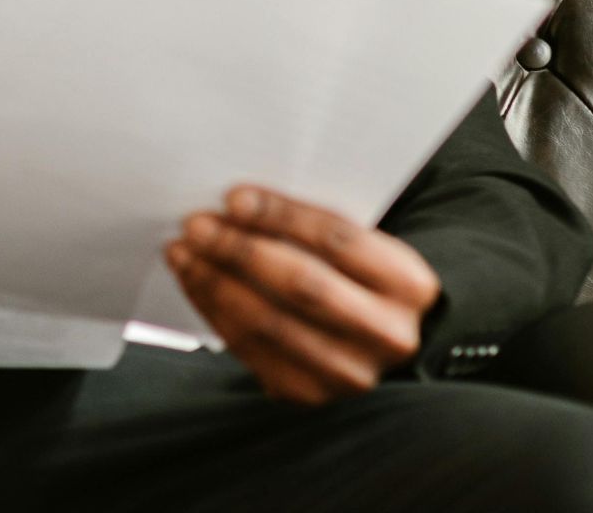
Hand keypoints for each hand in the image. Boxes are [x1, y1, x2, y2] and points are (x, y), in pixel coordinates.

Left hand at [167, 185, 439, 405]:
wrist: (376, 338)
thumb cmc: (357, 276)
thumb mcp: (361, 247)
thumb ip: (314, 227)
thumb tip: (239, 203)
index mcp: (409, 284)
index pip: (338, 239)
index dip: (281, 216)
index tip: (234, 197)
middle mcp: (388, 335)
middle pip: (302, 284)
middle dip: (240, 250)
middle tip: (197, 224)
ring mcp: (349, 372)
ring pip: (269, 321)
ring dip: (215, 281)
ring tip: (184, 251)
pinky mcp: (309, 394)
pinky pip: (250, 349)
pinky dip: (214, 310)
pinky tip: (195, 281)